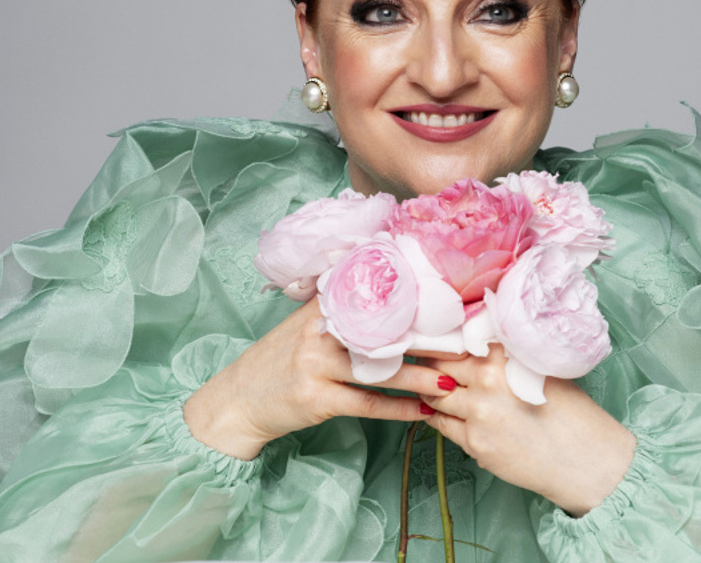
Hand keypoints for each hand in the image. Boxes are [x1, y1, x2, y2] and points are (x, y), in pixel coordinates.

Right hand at [184, 299, 454, 459]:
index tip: (448, 305)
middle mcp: (318, 331)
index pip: (374, 298)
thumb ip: (338, 307)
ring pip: (380, 371)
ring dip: (420, 378)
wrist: (238, 401)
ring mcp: (316, 365)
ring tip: (452, 382)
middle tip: (462, 345)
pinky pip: (366, 404)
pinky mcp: (316, 399)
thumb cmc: (279, 361)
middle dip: (426, 341)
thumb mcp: (303, 325)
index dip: (413, 302)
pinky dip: (397, 409)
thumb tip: (386, 289)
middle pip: (384, 333)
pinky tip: (421, 412)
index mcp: (320, 307)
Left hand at [421, 345, 634, 515]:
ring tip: (430, 386)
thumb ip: (506, 355)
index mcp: (505, 355)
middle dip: (429, 363)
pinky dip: (438, 415)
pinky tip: (442, 411)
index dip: (442, 339)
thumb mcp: (540, 369)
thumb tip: (476, 342)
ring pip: (434, 394)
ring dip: (431, 390)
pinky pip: (441, 424)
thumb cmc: (570, 412)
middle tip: (421, 361)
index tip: (431, 338)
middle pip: (439, 364)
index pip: (457, 339)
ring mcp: (477, 413)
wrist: (584, 459)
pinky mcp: (474, 443)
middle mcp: (487, 380)